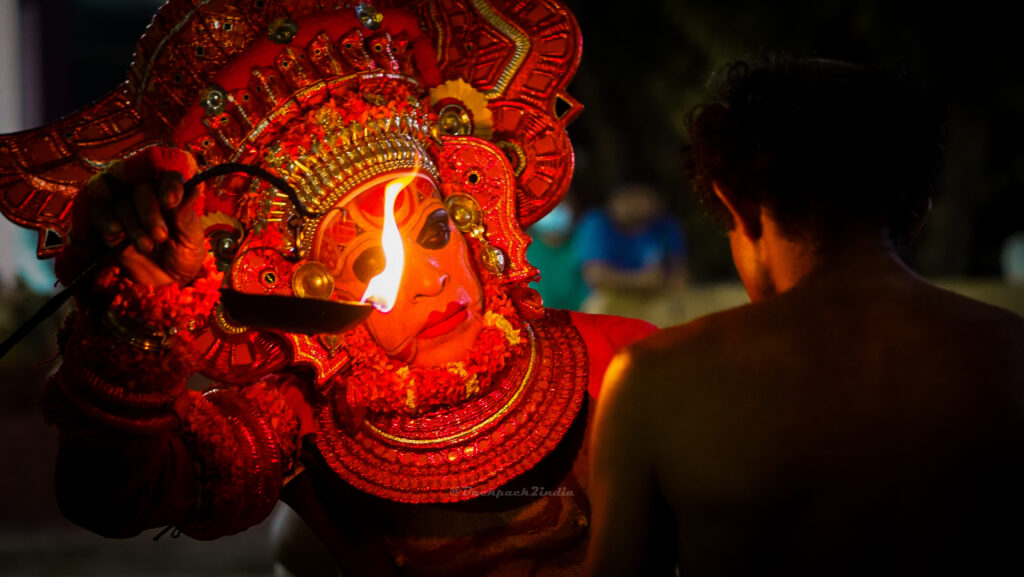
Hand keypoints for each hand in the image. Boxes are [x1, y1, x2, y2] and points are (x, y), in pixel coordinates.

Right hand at [75, 148, 204, 285]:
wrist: (166, 281)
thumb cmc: (184, 255)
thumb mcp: (191, 238)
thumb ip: (187, 215)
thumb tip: (194, 189)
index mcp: (173, 195)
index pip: (169, 177)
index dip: (169, 186)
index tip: (170, 203)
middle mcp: (149, 197)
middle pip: (142, 189)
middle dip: (150, 214)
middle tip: (160, 237)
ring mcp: (127, 210)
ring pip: (123, 204)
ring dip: (134, 226)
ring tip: (147, 247)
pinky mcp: (108, 224)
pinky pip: (99, 213)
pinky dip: (107, 221)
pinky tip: (117, 233)